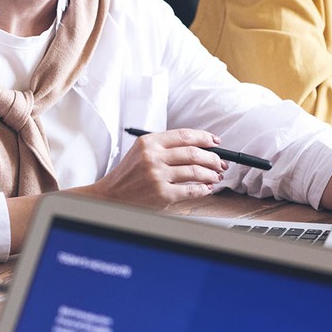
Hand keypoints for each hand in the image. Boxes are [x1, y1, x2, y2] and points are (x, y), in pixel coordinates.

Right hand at [86, 129, 227, 207]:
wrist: (111, 195)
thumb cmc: (129, 174)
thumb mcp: (142, 152)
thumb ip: (165, 146)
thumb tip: (198, 147)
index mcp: (149, 142)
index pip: (185, 135)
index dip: (205, 138)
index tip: (215, 142)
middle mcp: (153, 157)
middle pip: (194, 153)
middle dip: (213, 158)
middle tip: (220, 162)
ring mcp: (158, 176)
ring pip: (195, 172)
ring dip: (211, 174)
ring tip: (216, 176)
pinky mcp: (162, 194)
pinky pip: (191, 190)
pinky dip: (203, 189)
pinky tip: (206, 188)